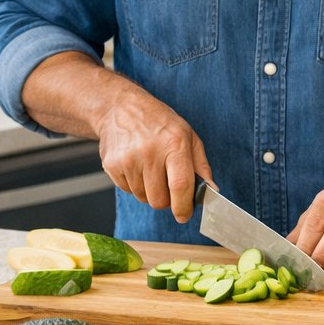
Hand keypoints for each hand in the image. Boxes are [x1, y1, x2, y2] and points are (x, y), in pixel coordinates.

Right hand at [95, 89, 212, 224]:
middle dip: (167, 200)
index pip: (180, 185)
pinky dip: (135, 185)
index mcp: (174, 144)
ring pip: (143, 198)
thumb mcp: (188, 136)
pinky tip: (137, 167)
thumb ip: (201, 165)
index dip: (183, 206)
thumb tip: (212, 189)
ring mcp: (128, 160)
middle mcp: (150, 153)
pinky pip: (127, 191)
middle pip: (159, 199)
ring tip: (152, 170)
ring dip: (150, 192)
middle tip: (169, 187)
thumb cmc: (160, 123)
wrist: (121, 108)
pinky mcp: (111, 165)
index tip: (184, 216)